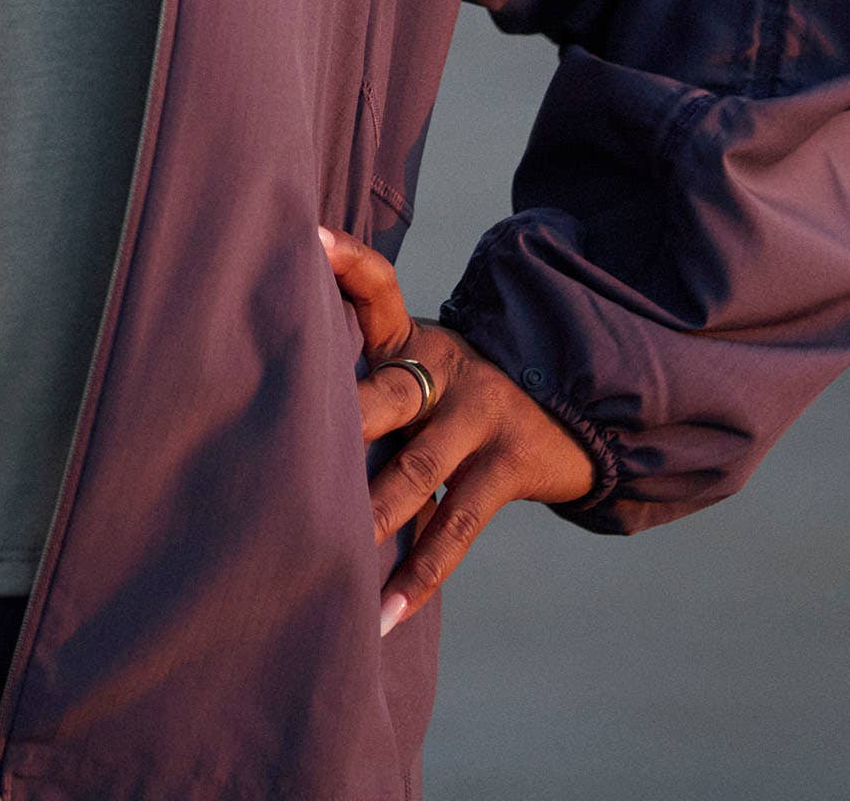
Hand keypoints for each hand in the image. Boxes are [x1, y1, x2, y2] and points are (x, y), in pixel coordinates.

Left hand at [316, 226, 595, 639]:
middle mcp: (444, 370)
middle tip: (280, 455)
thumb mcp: (425, 363)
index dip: (347, 262)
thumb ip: (367, 369)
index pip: (380, 288)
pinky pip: (456, 524)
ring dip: (367, 517)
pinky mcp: (505, 465)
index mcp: (415, 339)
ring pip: (412, 469)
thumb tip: (275, 402)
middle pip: (382, 391)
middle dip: (336, 424)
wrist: (574, 409)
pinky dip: (419, 571)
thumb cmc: (462, 395)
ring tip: (325, 555)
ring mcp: (479, 418)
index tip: (310, 239)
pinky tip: (384, 611)